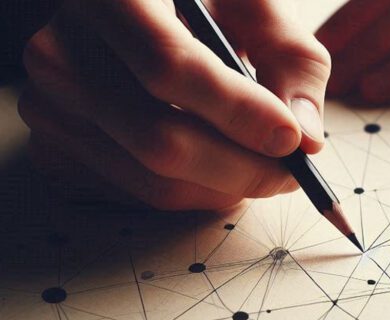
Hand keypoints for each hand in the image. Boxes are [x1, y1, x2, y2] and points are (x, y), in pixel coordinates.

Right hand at [19, 0, 330, 209]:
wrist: (128, 15)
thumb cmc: (199, 5)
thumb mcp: (252, 7)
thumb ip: (290, 60)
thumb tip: (306, 141)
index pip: (168, 65)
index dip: (236, 111)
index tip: (290, 138)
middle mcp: (60, 49)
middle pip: (160, 140)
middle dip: (242, 169)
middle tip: (289, 170)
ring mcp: (49, 105)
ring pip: (153, 181)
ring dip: (224, 188)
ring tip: (259, 165)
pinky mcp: (56, 148)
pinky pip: (138, 196)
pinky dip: (193, 192)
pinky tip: (215, 163)